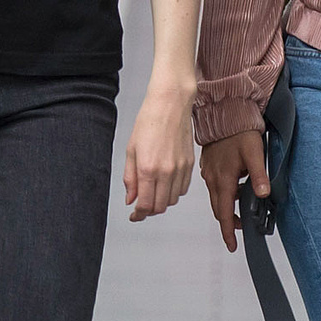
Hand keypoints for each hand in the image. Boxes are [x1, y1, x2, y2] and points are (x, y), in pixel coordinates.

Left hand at [123, 84, 195, 220]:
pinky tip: (166, 183)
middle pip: (160, 207)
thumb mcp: (131, 150)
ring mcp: (180, 169)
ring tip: (153, 192)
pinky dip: (174, 192)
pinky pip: (183, 189)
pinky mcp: (190, 165)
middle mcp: (166, 172)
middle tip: (141, 207)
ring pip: (173, 200)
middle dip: (149, 211)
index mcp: (147, 169)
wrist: (171, 105)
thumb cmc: (149, 121)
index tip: (134, 215)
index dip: (138, 215)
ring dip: (162, 201)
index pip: (145, 205)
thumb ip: (130, 178)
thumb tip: (130, 198)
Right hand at [201, 130, 267, 250]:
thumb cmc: (240, 130)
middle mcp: (212, 178)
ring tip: (245, 208)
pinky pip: (216, 185)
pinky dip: (226, 193)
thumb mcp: (255, 153)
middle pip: (219, 208)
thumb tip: (263, 195)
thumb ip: (259, 175)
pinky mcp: (210, 165)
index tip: (232, 245)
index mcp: (223, 179)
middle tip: (242, 228)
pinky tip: (238, 186)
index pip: (223, 213)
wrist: (225, 112)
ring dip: (228, 206)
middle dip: (229, 222)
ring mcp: (209, 172)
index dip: (228, 231)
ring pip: (218, 197)